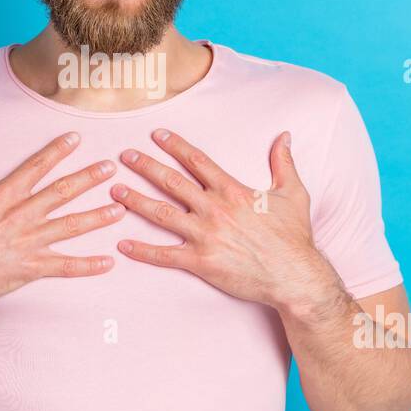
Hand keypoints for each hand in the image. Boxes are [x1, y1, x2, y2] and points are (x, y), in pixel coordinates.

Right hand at [0, 130, 124, 315]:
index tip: (77, 138)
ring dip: (97, 217)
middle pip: (62, 192)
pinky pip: (65, 267)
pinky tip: (109, 262)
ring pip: (70, 226)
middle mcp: (20, 216)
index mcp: (3, 195)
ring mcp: (27, 243)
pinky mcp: (29, 269)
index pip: (36, 167)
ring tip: (120, 209)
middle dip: (89, 178)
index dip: (57, 150)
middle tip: (111, 168)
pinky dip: (88, 266)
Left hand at [111, 128, 333, 313]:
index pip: (196, 161)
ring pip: (162, 214)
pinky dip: (142, 250)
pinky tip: (123, 244)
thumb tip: (284, 136)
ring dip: (136, 201)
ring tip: (115, 191)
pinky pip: (165, 255)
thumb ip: (284, 163)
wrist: (295, 276)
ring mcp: (205, 236)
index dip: (174, 145)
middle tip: (125, 156)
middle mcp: (214, 209)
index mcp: (231, 190)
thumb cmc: (294, 236)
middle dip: (146, 166)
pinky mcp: (201, 262)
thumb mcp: (293, 193)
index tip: (156, 135)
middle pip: (172, 182)